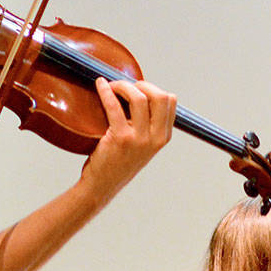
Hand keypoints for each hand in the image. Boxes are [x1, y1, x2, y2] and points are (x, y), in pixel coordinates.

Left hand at [80, 78, 176, 202]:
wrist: (102, 186)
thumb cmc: (118, 163)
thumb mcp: (142, 145)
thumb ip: (146, 125)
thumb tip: (137, 93)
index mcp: (163, 137)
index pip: (170, 101)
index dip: (153, 88)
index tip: (138, 88)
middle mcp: (156, 138)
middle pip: (159, 96)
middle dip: (142, 84)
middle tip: (125, 86)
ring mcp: (139, 139)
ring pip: (139, 98)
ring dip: (123, 85)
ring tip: (111, 86)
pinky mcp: (120, 138)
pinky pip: (114, 106)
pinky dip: (106, 91)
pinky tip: (100, 85)